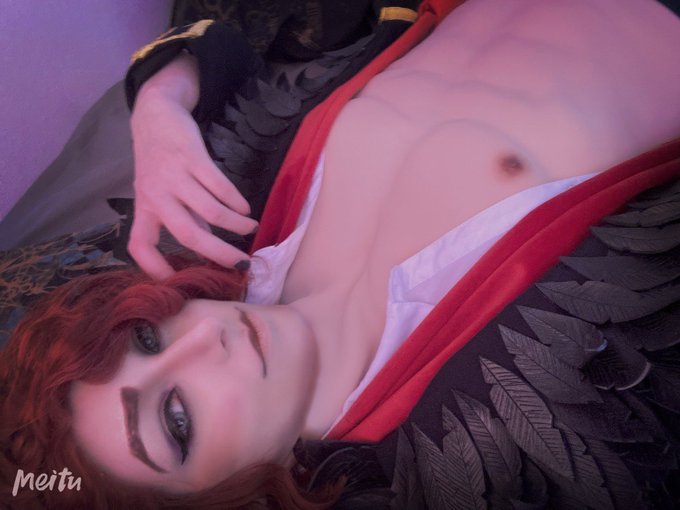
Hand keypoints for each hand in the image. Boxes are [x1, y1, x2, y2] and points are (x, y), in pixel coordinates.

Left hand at [128, 56, 256, 278]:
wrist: (155, 115)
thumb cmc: (160, 161)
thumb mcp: (163, 192)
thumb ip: (185, 218)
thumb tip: (208, 250)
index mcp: (145, 208)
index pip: (140, 244)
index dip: (155, 267)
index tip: (179, 282)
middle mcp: (156, 195)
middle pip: (188, 235)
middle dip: (219, 254)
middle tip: (242, 264)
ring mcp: (174, 176)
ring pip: (210, 211)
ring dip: (236, 225)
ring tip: (250, 229)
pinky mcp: (191, 157)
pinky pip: (219, 186)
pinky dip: (237, 202)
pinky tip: (245, 209)